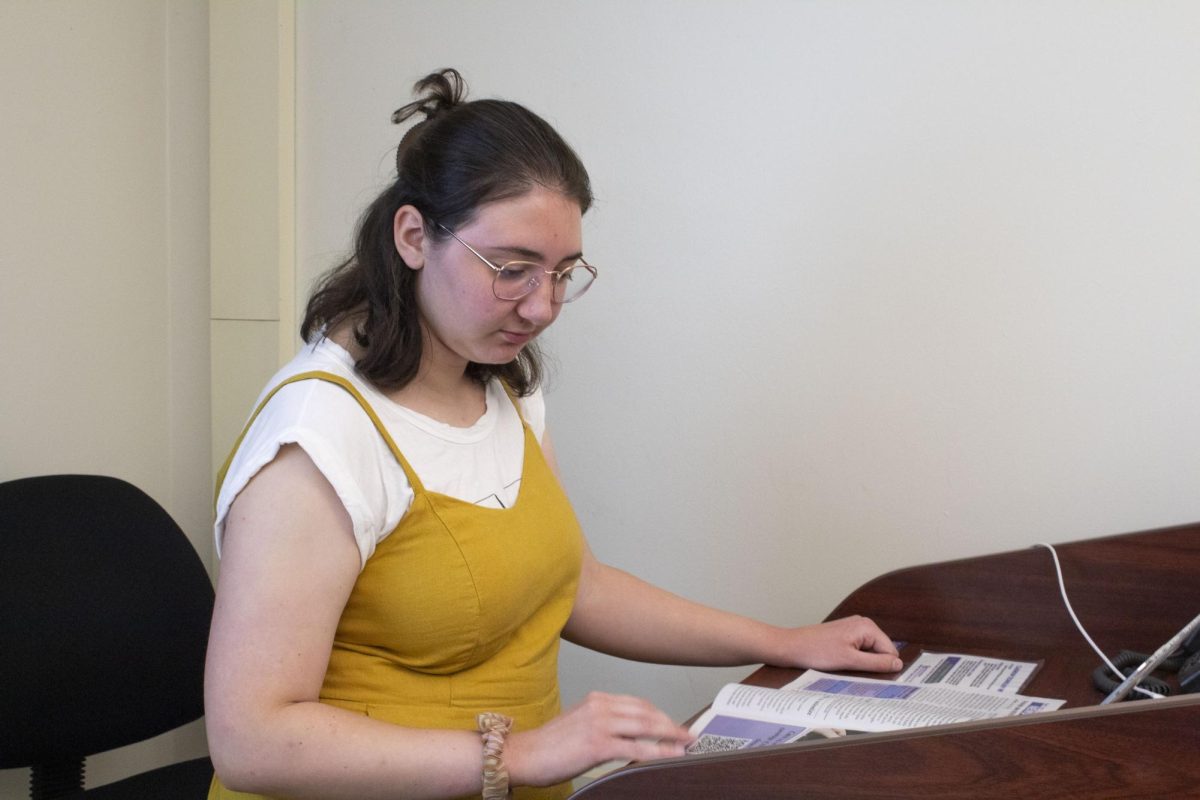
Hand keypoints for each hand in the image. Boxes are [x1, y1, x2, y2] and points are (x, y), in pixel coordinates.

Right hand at [505, 692, 693, 787]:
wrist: (523, 755)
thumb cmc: (548, 746)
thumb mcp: (579, 724)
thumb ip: (604, 724)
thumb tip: (631, 736)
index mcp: (596, 699)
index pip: (637, 703)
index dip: (660, 713)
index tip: (674, 723)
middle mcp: (600, 706)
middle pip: (646, 712)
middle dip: (671, 724)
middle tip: (688, 733)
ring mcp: (599, 724)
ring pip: (646, 726)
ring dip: (671, 735)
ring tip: (686, 743)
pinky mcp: (598, 745)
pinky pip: (637, 748)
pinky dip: (659, 751)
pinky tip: (671, 755)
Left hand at [776, 615, 902, 673]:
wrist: (791, 647)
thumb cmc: (817, 652)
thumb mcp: (850, 661)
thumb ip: (876, 663)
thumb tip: (899, 664)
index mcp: (867, 627)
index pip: (890, 652)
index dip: (883, 667)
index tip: (871, 676)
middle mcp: (863, 624)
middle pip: (882, 651)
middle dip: (873, 664)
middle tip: (856, 673)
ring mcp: (853, 629)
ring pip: (871, 652)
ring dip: (863, 663)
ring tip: (847, 668)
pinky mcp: (845, 635)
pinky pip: (860, 650)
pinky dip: (855, 659)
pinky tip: (843, 664)